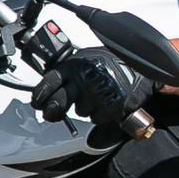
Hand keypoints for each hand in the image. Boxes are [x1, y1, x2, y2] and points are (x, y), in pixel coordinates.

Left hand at [30, 48, 152, 125]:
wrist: (140, 67)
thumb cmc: (112, 63)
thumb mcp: (85, 59)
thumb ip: (68, 72)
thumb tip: (49, 88)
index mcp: (74, 65)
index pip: (49, 81)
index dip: (40, 94)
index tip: (38, 101)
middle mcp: (83, 79)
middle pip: (58, 102)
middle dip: (54, 110)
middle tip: (53, 112)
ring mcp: (97, 94)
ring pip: (80, 111)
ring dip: (85, 108)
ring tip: (96, 96)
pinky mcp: (110, 107)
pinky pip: (97, 118)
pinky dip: (100, 113)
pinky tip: (106, 102)